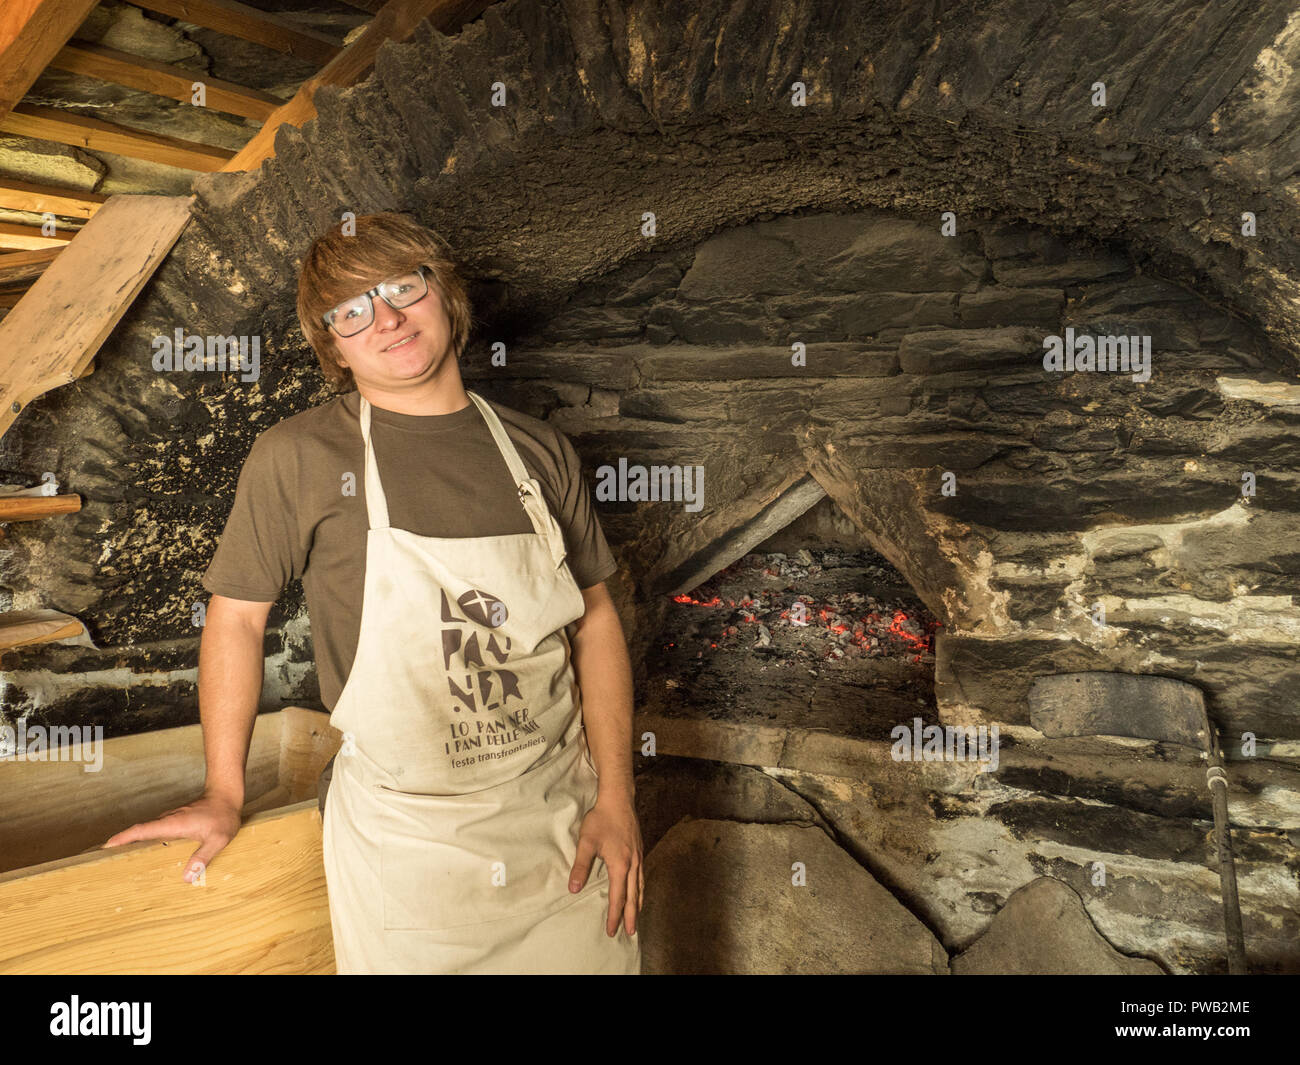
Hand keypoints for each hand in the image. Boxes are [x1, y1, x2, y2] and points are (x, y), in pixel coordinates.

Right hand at [101, 793, 242, 882]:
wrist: (227, 796)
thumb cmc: (223, 817)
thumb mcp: (218, 840)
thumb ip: (203, 857)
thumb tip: (185, 878)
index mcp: (173, 824)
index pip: (142, 830)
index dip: (123, 838)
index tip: (106, 846)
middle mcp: (168, 820)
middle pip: (139, 831)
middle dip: (121, 843)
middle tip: (104, 859)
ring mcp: (171, 819)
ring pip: (147, 830)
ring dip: (133, 841)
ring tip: (119, 860)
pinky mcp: (175, 820)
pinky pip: (156, 830)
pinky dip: (146, 839)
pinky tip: (146, 851)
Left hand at [569, 793, 642, 937]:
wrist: (619, 799)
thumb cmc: (601, 819)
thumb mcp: (586, 842)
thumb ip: (581, 866)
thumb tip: (574, 889)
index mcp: (621, 865)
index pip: (618, 897)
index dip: (614, 916)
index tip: (612, 931)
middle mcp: (633, 864)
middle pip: (633, 896)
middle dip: (630, 916)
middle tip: (630, 933)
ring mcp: (638, 857)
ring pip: (640, 886)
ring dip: (638, 904)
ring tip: (636, 917)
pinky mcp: (639, 850)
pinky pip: (642, 876)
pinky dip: (641, 889)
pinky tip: (638, 890)